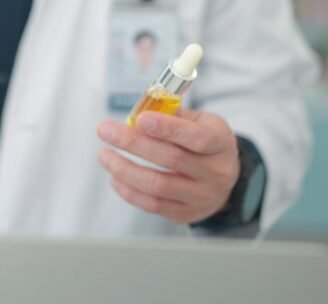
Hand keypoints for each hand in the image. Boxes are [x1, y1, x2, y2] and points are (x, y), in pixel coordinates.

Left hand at [96, 109, 239, 224]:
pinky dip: (128, 191)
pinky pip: (152, 204)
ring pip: (157, 185)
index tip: (140, 119)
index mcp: (220, 142)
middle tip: (105, 130)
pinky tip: (114, 176)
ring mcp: (201, 196)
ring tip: (104, 154)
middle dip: (133, 143)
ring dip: (124, 169)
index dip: (167, 128)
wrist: (224, 177)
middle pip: (170, 158)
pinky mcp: (185, 213)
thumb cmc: (203, 142)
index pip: (197, 137)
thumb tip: (137, 113)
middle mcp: (215, 172)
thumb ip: (171, 114)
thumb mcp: (198, 121)